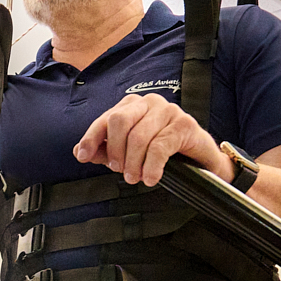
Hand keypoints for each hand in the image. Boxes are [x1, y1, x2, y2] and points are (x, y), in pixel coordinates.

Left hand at [72, 92, 230, 187]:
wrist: (201, 161)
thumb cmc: (164, 153)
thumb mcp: (129, 153)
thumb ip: (105, 151)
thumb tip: (79, 152)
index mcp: (132, 105)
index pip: (106, 119)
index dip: (92, 138)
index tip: (83, 156)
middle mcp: (149, 102)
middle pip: (119, 122)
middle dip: (115, 151)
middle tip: (120, 171)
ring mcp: (168, 110)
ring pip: (139, 137)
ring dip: (134, 163)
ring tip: (136, 178)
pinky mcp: (184, 124)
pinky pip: (160, 147)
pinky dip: (151, 166)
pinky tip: (151, 178)